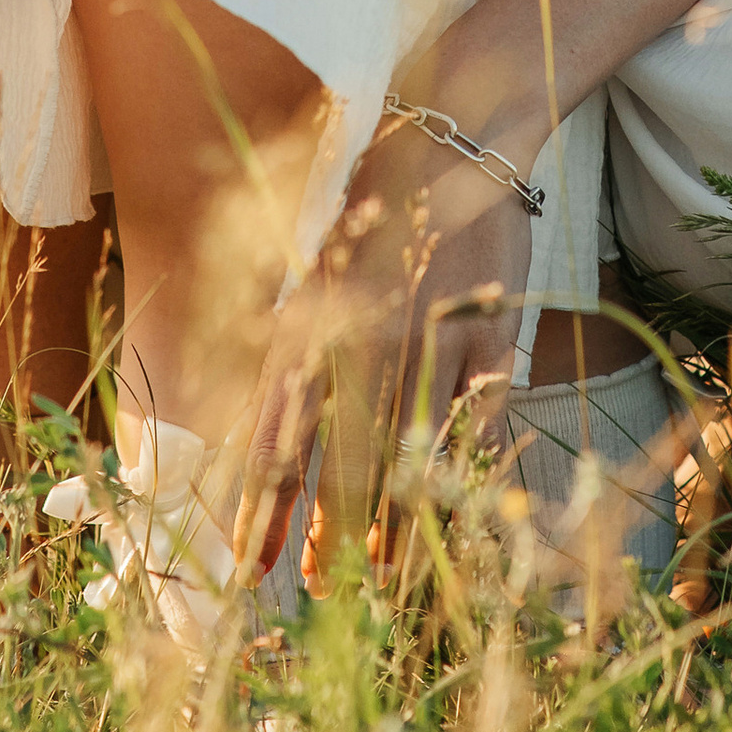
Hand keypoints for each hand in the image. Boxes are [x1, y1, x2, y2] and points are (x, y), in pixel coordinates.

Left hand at [235, 124, 535, 579]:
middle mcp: (363, 336)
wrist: (455, 140)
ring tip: (377, 576)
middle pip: (341, 461)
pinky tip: (448, 511)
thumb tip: (259, 437)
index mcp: (310, 323)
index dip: (261, 508)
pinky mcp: (486, 332)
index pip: (276, 437)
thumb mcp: (314, 271)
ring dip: (390, 521)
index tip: (245, 569)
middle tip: (315, 591)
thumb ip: (291, 348)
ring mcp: (430, 336)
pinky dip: (457, 470)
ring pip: (408, 450)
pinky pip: (472, 421)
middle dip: (325, 535)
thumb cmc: (372, 209)